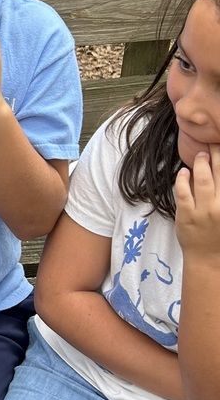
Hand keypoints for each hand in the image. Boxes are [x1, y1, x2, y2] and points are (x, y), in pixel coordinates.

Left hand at [175, 146, 219, 263]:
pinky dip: (183, 179)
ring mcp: (204, 211)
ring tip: (200, 153)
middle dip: (217, 154)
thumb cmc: (219, 234)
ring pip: (202, 180)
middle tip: (214, 141)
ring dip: (200, 163)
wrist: (207, 258)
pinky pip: (183, 192)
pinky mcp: (187, 216)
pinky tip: (184, 171)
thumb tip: (215, 169)